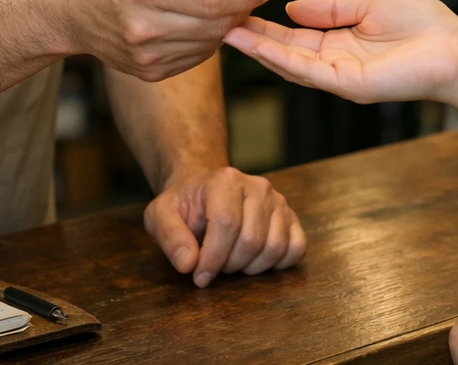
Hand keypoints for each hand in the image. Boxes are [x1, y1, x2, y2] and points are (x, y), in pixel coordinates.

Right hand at [49, 0, 273, 80]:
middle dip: (246, 1)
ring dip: (229, 18)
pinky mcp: (151, 72)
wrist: (67, 5)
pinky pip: (199, 54)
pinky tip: (197, 14)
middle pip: (220, 21)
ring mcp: (146, 56)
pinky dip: (209, 34)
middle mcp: (144, 28)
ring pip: (214, 40)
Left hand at [143, 166, 305, 286]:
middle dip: (229, 265)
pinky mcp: (290, 216)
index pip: (227, 224)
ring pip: (275, 247)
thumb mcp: (161, 215)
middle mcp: (257, 186)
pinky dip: (277, 263)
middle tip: (214, 265)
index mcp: (225, 181)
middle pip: (252, 240)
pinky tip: (255, 261)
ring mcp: (278, 200)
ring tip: (232, 260)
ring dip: (251, 267)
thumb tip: (188, 264)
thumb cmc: (184, 205)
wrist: (205, 191)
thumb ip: (169, 237)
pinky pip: (296, 248)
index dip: (213, 258)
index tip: (198, 275)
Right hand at [224, 0, 457, 105]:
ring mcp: (339, 77)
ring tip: (223, 30)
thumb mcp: (368, 5)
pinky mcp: (350, 85)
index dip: (264, 24)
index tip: (237, 7)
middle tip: (215, 19)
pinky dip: (279, 58)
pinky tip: (257, 45)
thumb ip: (330, 8)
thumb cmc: (423, 26)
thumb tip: (291, 9)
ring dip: (255, 48)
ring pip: (287, 63)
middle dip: (250, 37)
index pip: (292, 35)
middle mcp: (333, 63)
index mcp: (338, 43)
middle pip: (282, 51)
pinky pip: (308, 71)